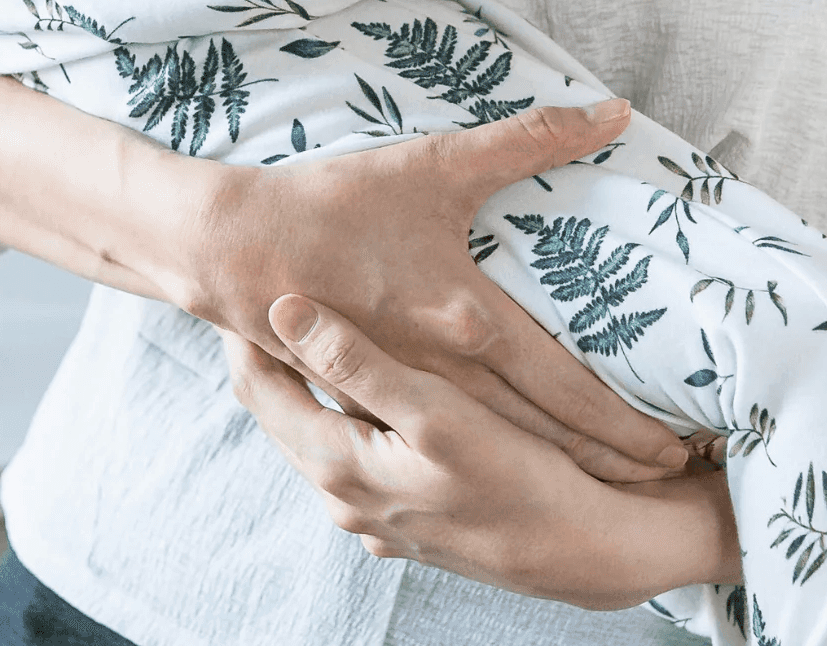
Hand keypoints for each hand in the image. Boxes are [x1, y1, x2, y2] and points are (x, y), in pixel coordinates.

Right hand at [185, 103, 692, 480]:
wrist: (234, 247)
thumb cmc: (337, 202)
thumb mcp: (436, 162)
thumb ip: (529, 139)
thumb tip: (614, 111)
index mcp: (470, 321)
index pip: (572, 389)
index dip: (628, 425)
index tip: (679, 449)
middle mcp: (447, 372)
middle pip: (546, 434)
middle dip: (610, 460)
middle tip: (667, 478)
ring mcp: (406, 393)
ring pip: (499, 446)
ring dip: (559, 465)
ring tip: (611, 484)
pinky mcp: (370, 397)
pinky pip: (443, 437)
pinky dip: (488, 456)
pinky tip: (505, 464)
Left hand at [223, 296, 740, 606]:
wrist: (588, 551)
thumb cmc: (518, 477)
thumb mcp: (435, 413)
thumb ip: (355, 362)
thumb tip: (282, 308)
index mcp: (336, 466)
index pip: (257, 387)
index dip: (242, 329)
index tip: (238, 275)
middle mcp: (342, 496)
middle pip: (280, 410)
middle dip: (269, 350)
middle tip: (263, 282)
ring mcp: (373, 512)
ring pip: (319, 429)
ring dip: (309, 380)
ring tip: (311, 316)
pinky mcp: (406, 515)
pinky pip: (356, 451)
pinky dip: (348, 410)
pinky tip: (371, 381)